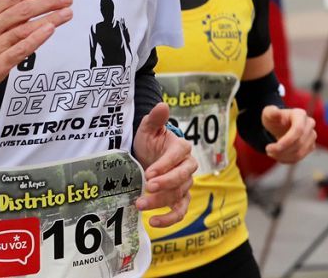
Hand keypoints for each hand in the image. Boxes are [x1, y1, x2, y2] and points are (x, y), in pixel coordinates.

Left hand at [132, 103, 196, 227]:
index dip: (165, 165)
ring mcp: (184, 183)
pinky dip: (169, 219)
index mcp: (181, 147)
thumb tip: (162, 105)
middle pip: (182, 177)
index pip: (178, 156)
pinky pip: (180, 211)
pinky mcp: (180, 198)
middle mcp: (187, 166)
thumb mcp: (148, 128)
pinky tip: (153, 222)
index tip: (149, 173)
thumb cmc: (149, 141)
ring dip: (160, 202)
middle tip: (147, 187)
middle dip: (165, 183)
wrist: (146, 156)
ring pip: (179, 194)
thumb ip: (155, 118)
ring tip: (140, 204)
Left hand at [262, 105, 316, 163]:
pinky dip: (286, 159)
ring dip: (283, 156)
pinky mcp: (310, 146)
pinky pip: (299, 158)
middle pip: (299, 143)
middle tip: (267, 150)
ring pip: (299, 153)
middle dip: (281, 150)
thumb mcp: (268, 113)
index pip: (298, 130)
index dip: (286, 141)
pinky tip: (277, 155)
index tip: (270, 147)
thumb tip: (275, 111)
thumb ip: (271, 112)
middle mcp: (309, 124)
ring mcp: (311, 136)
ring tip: (271, 153)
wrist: (280, 125)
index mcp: (300, 114)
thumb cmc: (274, 118)